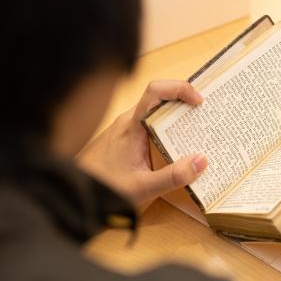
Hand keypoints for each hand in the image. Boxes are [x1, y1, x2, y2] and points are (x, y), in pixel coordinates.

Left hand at [76, 80, 207, 207]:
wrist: (71, 193)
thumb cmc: (101, 188)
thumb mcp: (141, 188)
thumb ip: (172, 177)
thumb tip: (201, 162)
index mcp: (131, 125)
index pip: (155, 91)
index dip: (180, 88)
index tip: (199, 101)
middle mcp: (129, 121)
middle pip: (161, 100)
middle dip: (186, 104)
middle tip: (208, 117)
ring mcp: (127, 129)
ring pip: (157, 114)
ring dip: (178, 119)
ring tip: (200, 132)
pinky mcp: (127, 140)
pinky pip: (153, 127)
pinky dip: (169, 131)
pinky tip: (180, 148)